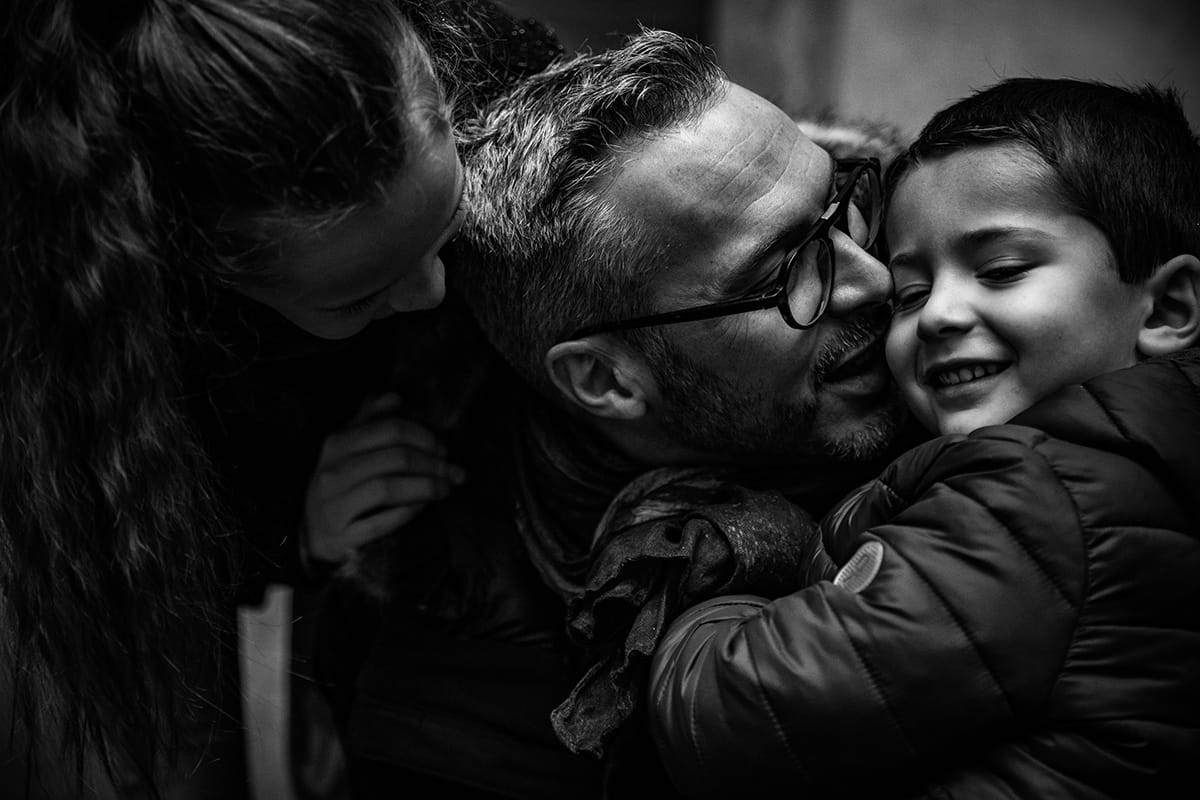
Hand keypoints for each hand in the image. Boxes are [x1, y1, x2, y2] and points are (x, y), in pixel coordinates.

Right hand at [303, 393, 464, 565]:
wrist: (311, 533)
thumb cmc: (338, 486)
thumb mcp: (346, 449)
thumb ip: (369, 420)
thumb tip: (394, 397)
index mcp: (337, 445)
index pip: (390, 430)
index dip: (424, 437)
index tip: (442, 449)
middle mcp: (333, 472)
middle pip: (395, 458)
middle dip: (433, 464)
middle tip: (452, 472)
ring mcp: (334, 505)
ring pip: (388, 488)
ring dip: (425, 487)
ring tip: (443, 489)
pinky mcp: (341, 537)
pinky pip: (381, 522)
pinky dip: (407, 512)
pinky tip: (422, 507)